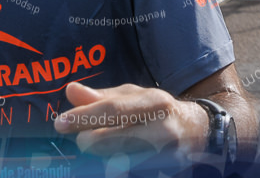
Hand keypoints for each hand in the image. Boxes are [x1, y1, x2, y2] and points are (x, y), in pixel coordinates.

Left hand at [54, 82, 207, 160]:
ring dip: (104, 158)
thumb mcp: (134, 97)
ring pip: (122, 162)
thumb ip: (101, 97)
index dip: (84, 117)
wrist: (200, 132)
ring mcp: (167, 155)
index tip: (60, 123)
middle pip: (115, 140)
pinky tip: (116, 164)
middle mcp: (162, 128)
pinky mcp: (167, 172)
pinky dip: (118, 168)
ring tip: (100, 153)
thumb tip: (70, 91)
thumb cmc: (158, 111)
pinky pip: (133, 173)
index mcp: (153, 102)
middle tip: (81, 141)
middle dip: (90, 142)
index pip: (113, 110)